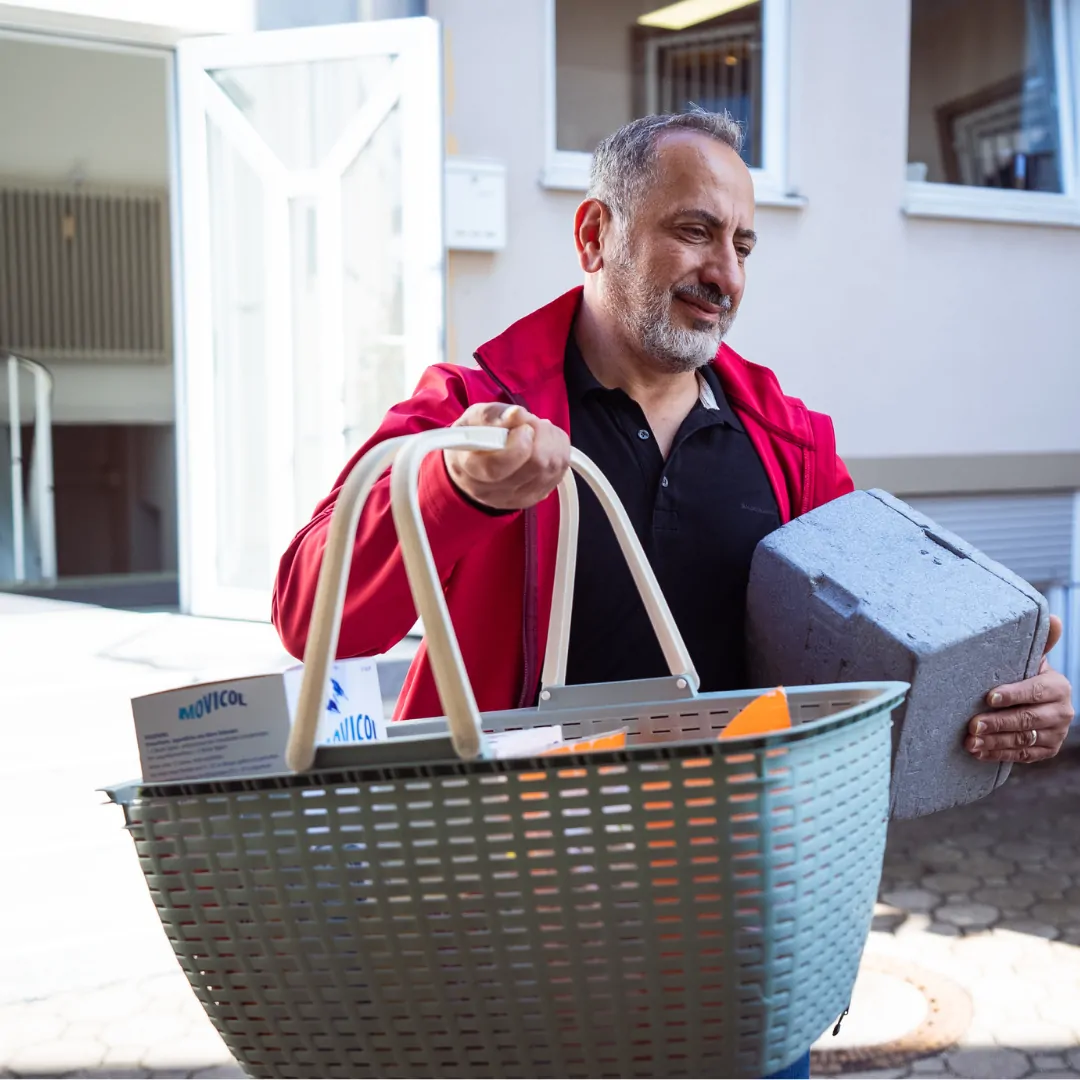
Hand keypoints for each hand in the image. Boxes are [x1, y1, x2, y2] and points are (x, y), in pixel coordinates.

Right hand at [444, 402, 570, 510]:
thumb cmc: (473, 439)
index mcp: (470, 469)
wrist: (474, 466)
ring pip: (552, 467)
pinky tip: (543, 443)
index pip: (497, 467)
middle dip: (541, 435)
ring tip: (536, 431)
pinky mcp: (536, 497)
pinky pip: (560, 471)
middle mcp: (493, 491)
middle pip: (535, 466)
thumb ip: (493, 415)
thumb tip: (517, 415)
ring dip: (551, 440)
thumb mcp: (473, 418)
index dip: (518, 444)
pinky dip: (558, 450)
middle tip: (530, 423)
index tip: (523, 427)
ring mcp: (517, 498)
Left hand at [966, 615, 1073, 762]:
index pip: (1035, 691)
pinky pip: (1022, 756)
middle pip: (1027, 719)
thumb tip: (1052, 618)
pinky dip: (998, 754)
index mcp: (1058, 687)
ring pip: (1022, 740)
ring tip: (970, 741)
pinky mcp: (1046, 751)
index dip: (1012, 695)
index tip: (989, 697)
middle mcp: (1062, 712)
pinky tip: (978, 752)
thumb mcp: (1032, 659)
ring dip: (994, 741)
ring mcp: (1056, 734)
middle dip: (997, 723)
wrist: (1038, 703)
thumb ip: (1040, 642)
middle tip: (972, 725)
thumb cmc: (1026, 675)